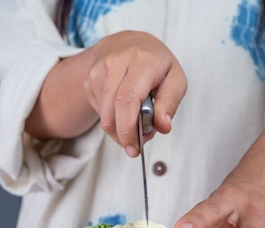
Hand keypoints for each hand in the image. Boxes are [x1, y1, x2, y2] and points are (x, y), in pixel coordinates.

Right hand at [83, 31, 186, 155]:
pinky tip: (122, 109)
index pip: (127, 99)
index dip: (128, 128)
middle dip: (123, 136)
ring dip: (119, 129)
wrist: (126, 42)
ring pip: (104, 116)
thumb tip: (162, 125)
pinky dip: (112, 119)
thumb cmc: (155, 63)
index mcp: (142, 60)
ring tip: (134, 122)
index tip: (134, 148)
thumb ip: (170, 102)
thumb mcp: (175, 78)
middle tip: (135, 146)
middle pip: (112, 112)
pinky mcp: (89, 80)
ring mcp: (98, 71)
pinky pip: (100, 111)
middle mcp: (116, 62)